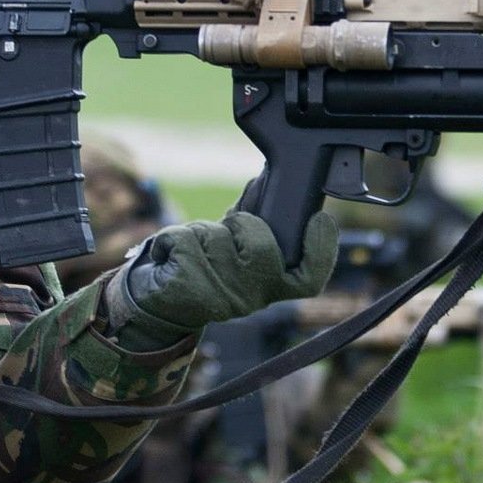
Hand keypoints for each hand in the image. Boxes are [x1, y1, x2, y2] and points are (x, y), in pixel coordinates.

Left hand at [104, 210, 338, 350]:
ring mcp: (220, 297)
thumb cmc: (205, 269)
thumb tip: (265, 178)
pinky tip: (170, 254)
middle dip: (242, 223)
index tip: (320, 219)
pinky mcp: (187, 288)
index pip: (310, 279)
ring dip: (201, 230)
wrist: (160, 304)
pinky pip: (183, 239)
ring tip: (194, 247)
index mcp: (271, 288)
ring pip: (216, 237)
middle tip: (227, 228)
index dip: (322, 249)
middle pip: (263, 246)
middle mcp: (252, 298)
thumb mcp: (236, 250)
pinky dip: (172, 236)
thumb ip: (256, 221)